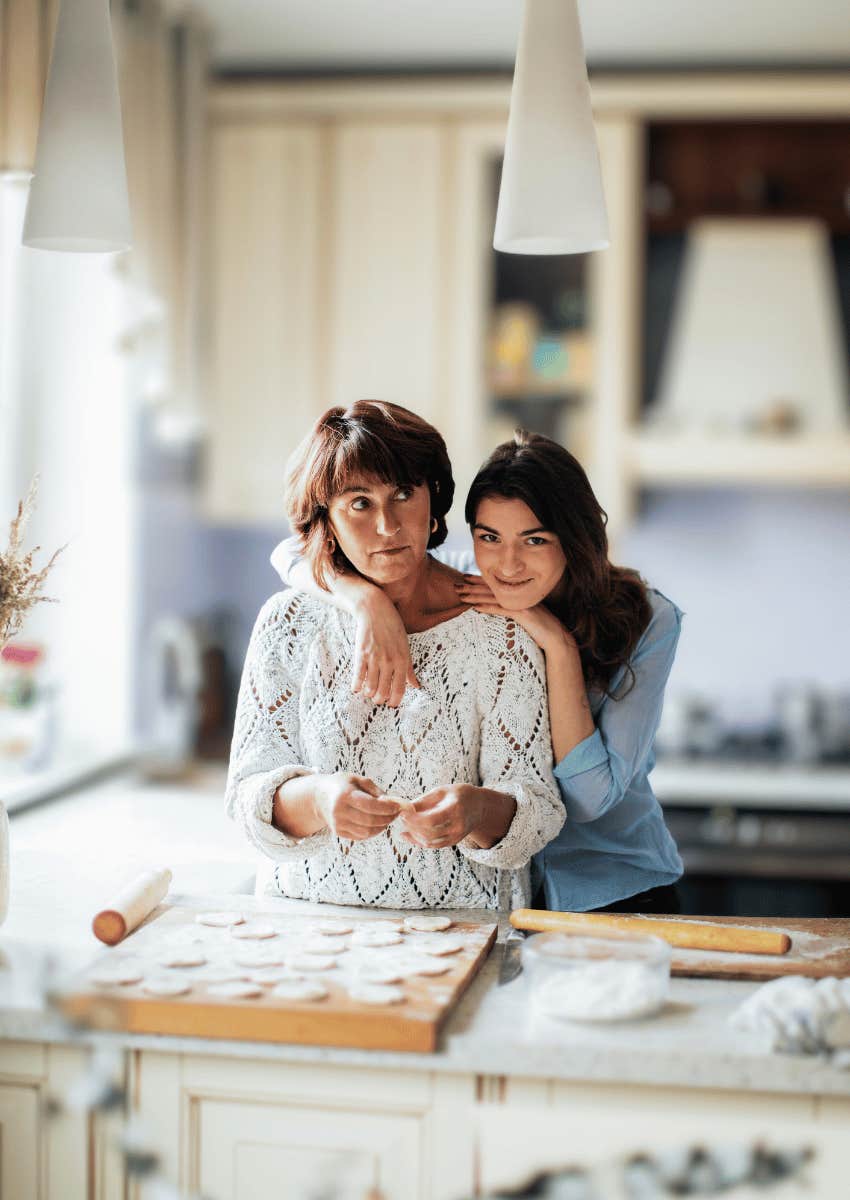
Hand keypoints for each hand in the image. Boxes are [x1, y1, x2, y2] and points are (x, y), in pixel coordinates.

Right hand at [313, 773, 400, 840]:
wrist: (319, 797)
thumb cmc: (341, 785)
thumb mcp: (357, 779)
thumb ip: (375, 790)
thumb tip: (392, 802)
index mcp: (344, 795)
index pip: (370, 805)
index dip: (387, 808)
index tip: (398, 806)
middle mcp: (339, 811)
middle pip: (370, 821)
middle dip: (387, 818)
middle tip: (396, 813)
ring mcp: (338, 824)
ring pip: (367, 832)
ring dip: (382, 826)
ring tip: (388, 817)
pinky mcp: (339, 833)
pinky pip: (361, 836)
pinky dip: (373, 831)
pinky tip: (377, 823)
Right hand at [352, 592, 419, 706]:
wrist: (375, 610)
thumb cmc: (392, 627)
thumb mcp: (405, 647)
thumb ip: (409, 669)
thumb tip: (416, 685)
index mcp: (402, 660)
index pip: (400, 688)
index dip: (395, 700)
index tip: (392, 705)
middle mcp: (389, 661)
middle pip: (384, 691)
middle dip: (380, 699)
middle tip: (378, 700)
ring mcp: (374, 658)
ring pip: (371, 687)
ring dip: (369, 694)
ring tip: (369, 694)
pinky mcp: (361, 654)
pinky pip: (358, 676)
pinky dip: (357, 686)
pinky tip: (356, 688)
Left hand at [399, 785, 482, 849]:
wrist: (479, 806)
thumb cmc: (457, 795)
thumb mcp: (441, 791)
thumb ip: (423, 801)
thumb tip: (404, 809)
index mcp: (455, 809)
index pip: (432, 820)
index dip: (414, 819)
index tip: (403, 813)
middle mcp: (458, 826)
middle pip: (429, 833)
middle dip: (412, 827)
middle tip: (401, 818)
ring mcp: (457, 836)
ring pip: (429, 842)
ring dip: (414, 835)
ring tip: (405, 825)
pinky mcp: (453, 842)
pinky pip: (433, 846)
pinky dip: (419, 841)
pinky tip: (408, 835)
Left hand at [456, 575, 575, 657]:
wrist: (557, 638)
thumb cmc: (541, 630)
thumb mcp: (525, 617)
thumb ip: (513, 610)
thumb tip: (498, 608)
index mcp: (518, 593)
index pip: (496, 584)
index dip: (479, 580)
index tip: (465, 577)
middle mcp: (519, 595)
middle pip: (491, 588)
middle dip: (472, 586)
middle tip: (456, 584)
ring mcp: (521, 603)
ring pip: (493, 597)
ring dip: (475, 596)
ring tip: (460, 595)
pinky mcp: (523, 613)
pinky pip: (501, 609)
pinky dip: (487, 607)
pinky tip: (475, 607)